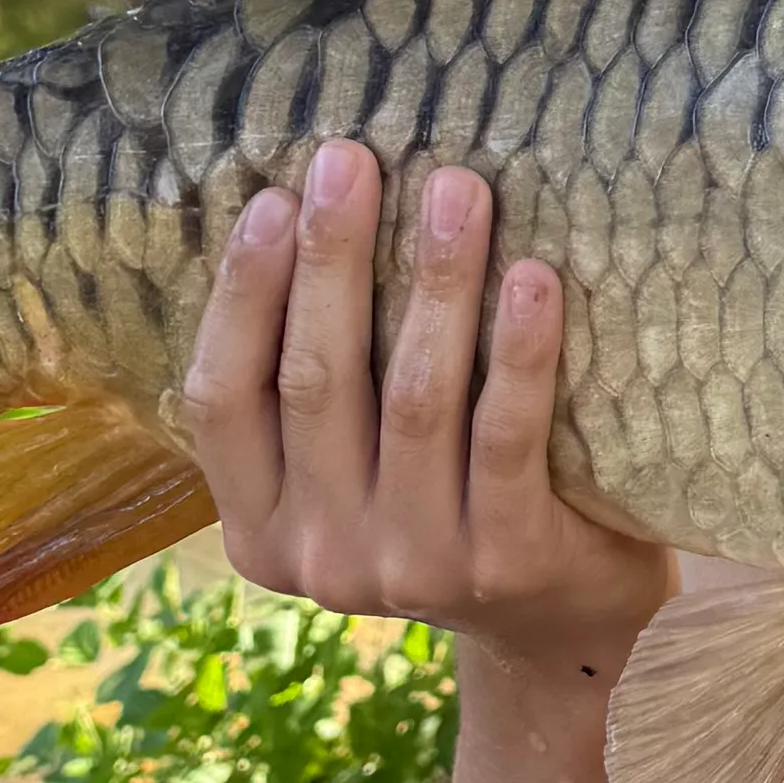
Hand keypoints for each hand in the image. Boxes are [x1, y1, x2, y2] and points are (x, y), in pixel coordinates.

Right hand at [180, 141, 670, 661]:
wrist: (561, 624)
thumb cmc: (447, 505)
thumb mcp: (353, 471)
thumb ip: (318, 392)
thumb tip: (305, 216)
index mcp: (262, 530)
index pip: (222, 399)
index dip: (242, 295)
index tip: (273, 198)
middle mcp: (325, 557)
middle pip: (316, 381)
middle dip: (333, 258)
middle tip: (352, 158)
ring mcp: (415, 566)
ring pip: (414, 397)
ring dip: (433, 281)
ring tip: (456, 189)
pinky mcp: (508, 560)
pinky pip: (507, 434)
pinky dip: (520, 350)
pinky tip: (533, 277)